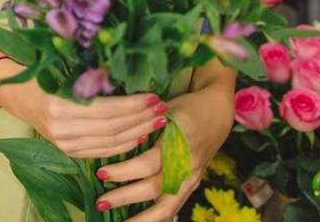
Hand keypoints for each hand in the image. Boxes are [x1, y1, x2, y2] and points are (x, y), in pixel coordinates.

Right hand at [0, 60, 168, 158]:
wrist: (18, 96)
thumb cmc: (44, 77)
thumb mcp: (66, 72)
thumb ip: (93, 79)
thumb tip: (130, 75)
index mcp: (60, 105)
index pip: (106, 110)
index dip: (133, 105)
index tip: (153, 97)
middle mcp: (62, 129)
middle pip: (112, 128)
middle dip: (140, 119)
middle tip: (162, 109)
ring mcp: (65, 144)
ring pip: (110, 142)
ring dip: (137, 132)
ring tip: (157, 121)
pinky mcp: (69, 152)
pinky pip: (102, 152)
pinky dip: (124, 145)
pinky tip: (139, 135)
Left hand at [92, 84, 234, 220]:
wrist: (218, 113)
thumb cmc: (186, 108)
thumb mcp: (165, 108)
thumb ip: (143, 122)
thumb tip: (110, 130)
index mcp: (177, 143)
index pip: (147, 163)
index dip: (124, 171)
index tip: (101, 174)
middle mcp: (185, 165)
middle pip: (154, 188)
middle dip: (125, 197)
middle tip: (101, 202)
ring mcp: (191, 178)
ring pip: (167, 206)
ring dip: (142, 218)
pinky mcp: (192, 185)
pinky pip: (174, 207)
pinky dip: (157, 217)